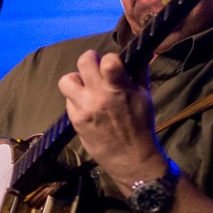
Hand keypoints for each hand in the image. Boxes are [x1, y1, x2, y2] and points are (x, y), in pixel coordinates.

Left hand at [57, 50, 165, 190]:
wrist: (130, 157)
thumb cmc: (141, 125)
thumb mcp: (145, 97)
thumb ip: (138, 74)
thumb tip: (138, 54)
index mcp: (120, 89)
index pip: (108, 60)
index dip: (108, 58)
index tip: (111, 63)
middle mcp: (99, 96)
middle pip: (83, 62)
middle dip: (89, 59)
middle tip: (94, 65)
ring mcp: (84, 107)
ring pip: (67, 80)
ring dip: (75, 79)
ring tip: (84, 85)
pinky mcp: (75, 119)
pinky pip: (68, 99)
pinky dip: (75, 98)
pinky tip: (85, 103)